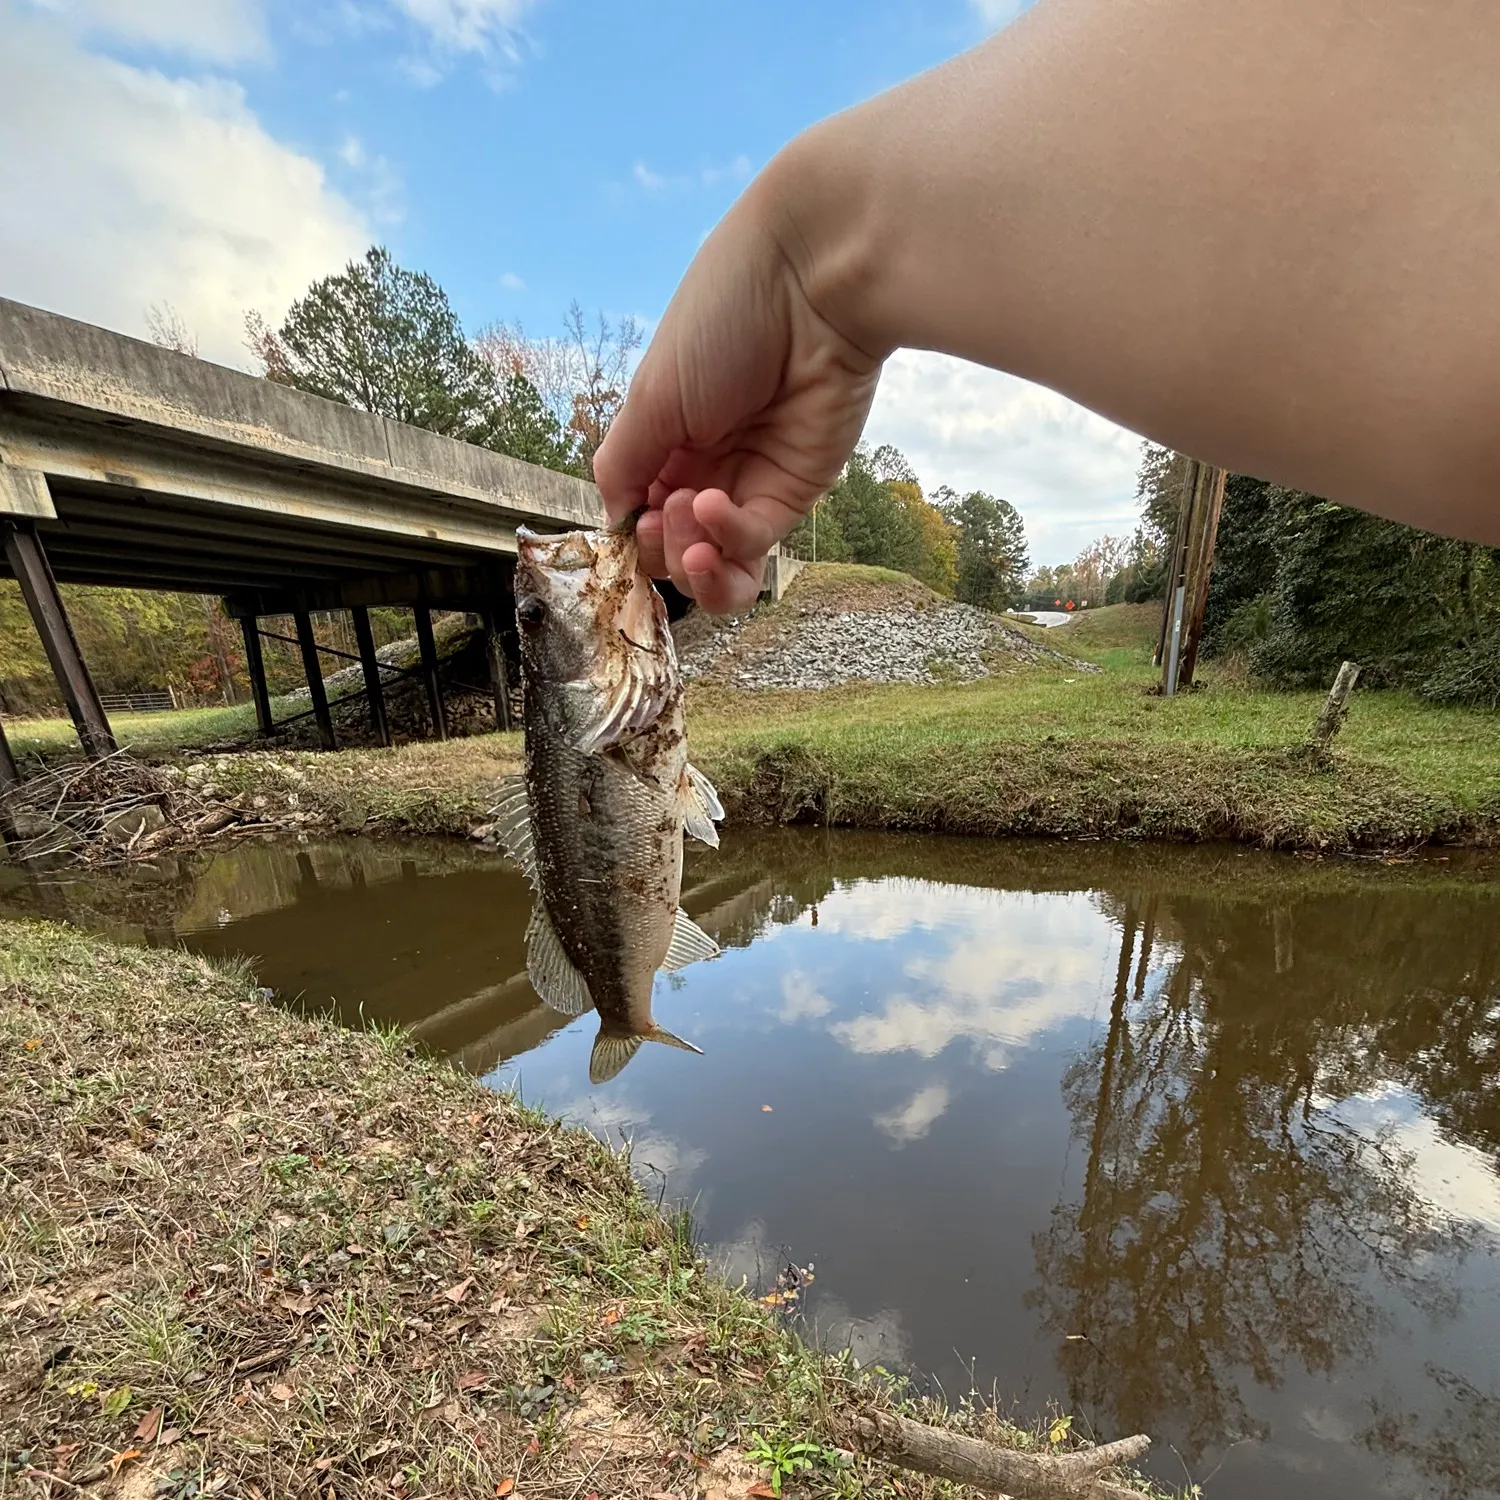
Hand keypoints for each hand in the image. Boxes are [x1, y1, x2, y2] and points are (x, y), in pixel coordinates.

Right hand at [593, 160, 883, 613]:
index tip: (629, 520)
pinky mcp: (798, 489)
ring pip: (721, 564)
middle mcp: (708, 463)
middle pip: (676, 548)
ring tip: (687, 533)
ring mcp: (754, 479)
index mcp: (666, 435)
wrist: (811, 280)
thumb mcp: (650, 395)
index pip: (640, 512)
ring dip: (692, 565)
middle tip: (662, 515)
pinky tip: (710, 506)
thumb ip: (623, 465)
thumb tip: (613, 521)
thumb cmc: (721, 316)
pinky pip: (754, 543)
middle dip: (660, 549)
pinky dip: (726, 538)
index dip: (632, 531)